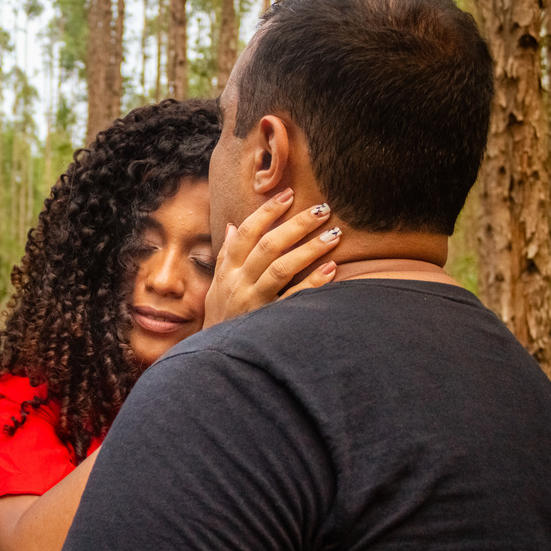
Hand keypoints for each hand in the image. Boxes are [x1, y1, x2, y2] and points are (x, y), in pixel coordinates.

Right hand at [203, 188, 341, 328]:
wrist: (218, 355)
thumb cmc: (220, 316)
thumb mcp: (216, 285)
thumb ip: (225, 255)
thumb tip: (231, 226)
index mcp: (228, 270)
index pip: (246, 233)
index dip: (267, 212)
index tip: (288, 194)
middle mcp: (239, 283)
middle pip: (268, 246)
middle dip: (297, 225)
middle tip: (322, 209)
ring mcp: (254, 301)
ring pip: (282, 268)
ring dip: (310, 249)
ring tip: (334, 235)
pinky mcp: (269, 319)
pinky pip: (294, 298)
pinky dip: (313, 283)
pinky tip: (331, 269)